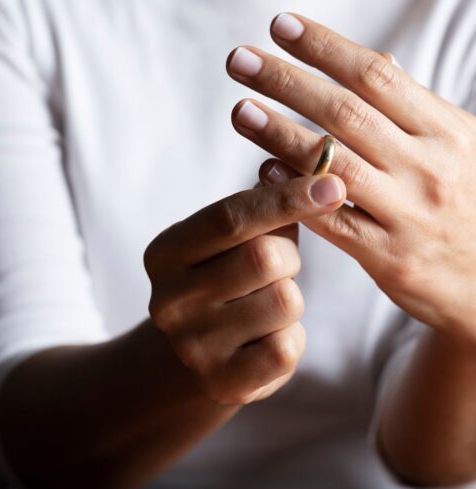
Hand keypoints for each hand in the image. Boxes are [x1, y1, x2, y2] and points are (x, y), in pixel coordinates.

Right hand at [144, 177, 345, 404]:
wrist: (194, 355)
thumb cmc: (222, 280)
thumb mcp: (226, 242)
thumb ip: (260, 208)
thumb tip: (317, 169)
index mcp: (164, 254)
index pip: (229, 218)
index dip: (285, 198)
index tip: (331, 183)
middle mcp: (168, 301)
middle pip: (264, 258)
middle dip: (288, 256)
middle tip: (276, 266)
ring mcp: (192, 346)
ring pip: (284, 301)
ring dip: (290, 297)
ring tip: (265, 304)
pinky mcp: (222, 382)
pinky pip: (287, 347)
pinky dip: (291, 336)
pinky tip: (267, 337)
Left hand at [226, 13, 475, 343]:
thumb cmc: (471, 205)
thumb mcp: (463, 148)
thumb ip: (416, 113)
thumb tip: (378, 64)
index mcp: (448, 130)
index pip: (376, 77)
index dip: (325, 48)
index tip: (281, 26)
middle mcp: (429, 167)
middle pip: (346, 113)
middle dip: (287, 81)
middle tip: (240, 61)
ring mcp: (409, 214)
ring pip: (333, 165)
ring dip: (280, 133)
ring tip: (240, 110)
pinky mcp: (390, 258)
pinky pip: (333, 222)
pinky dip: (295, 194)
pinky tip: (264, 170)